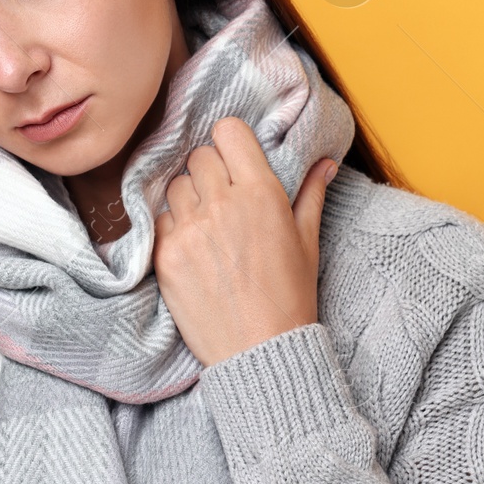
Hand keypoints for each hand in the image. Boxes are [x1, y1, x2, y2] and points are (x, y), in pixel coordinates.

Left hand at [153, 116, 339, 366]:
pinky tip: (194, 250)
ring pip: (176, 186)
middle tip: (222, 198)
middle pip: (199, 156)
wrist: (260, 351)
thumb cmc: (290, 297)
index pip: (228, 132)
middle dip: (211, 171)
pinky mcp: (166, 254)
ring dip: (189, 198)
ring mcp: (190, 229)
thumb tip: (323, 162)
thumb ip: (310, 194)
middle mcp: (222, 204)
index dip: (230, 142)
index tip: (234, 158)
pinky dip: (174, 228)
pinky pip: (160, 220)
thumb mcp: (307, 242)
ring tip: (208, 227)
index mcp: (261, 193)